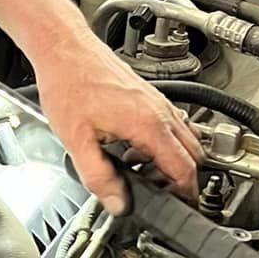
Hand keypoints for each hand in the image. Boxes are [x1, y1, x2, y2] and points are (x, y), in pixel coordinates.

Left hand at [34, 34, 202, 214]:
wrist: (64, 49)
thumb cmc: (69, 83)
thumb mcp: (76, 140)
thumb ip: (98, 177)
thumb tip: (117, 202)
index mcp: (149, 124)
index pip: (184, 169)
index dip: (186, 195)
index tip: (181, 208)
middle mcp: (160, 111)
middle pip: (193, 155)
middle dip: (182, 180)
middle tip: (161, 196)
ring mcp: (157, 102)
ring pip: (185, 139)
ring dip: (173, 162)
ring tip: (144, 174)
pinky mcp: (149, 97)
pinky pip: (171, 126)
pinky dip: (163, 144)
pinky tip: (135, 150)